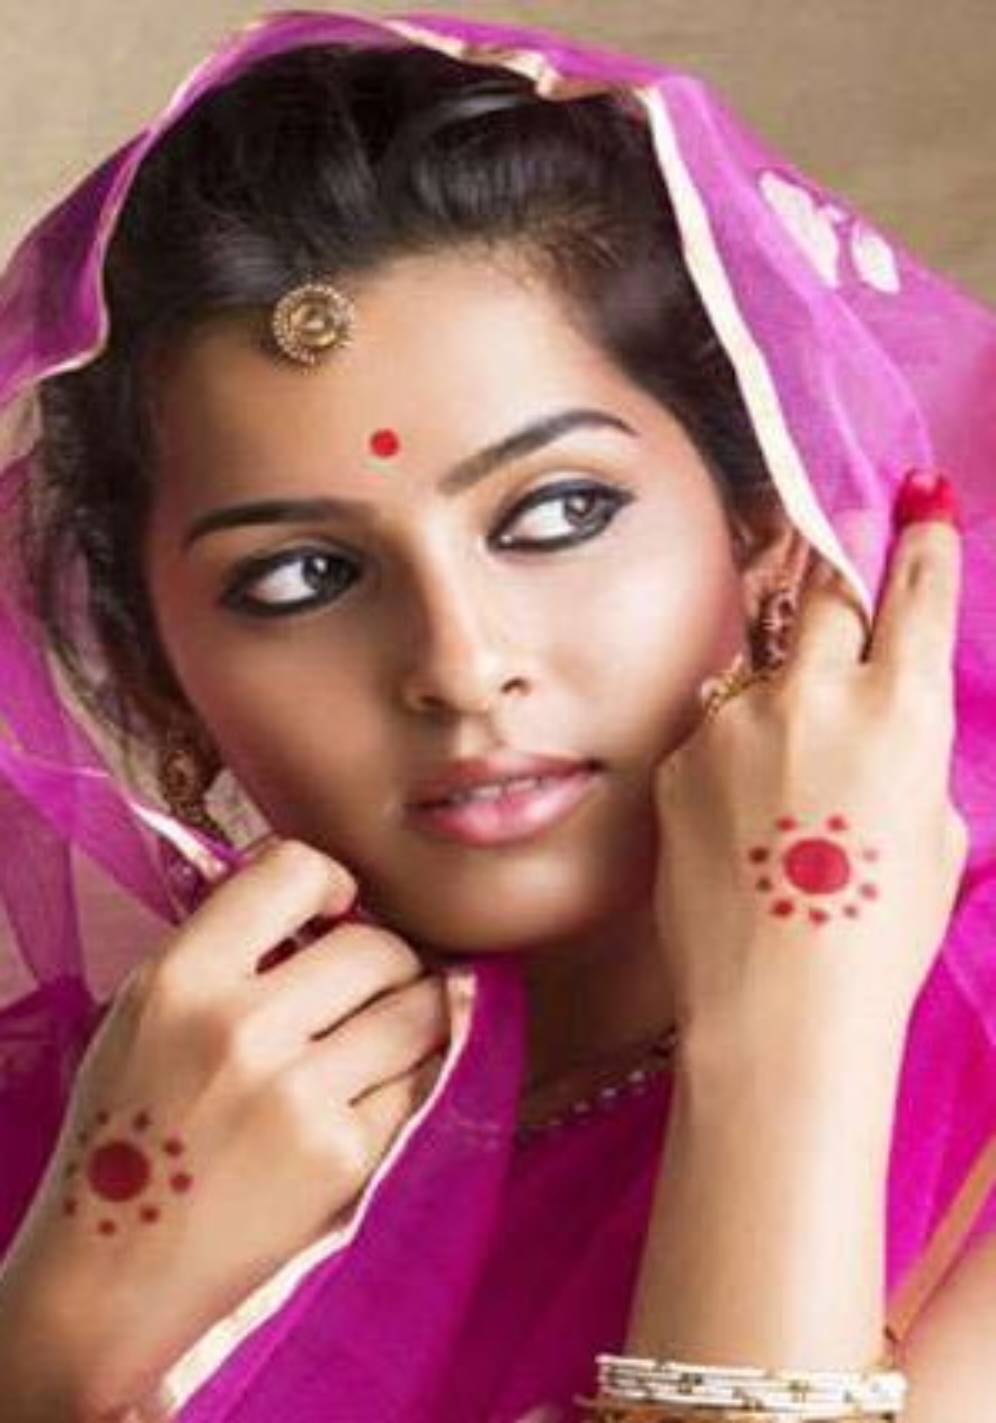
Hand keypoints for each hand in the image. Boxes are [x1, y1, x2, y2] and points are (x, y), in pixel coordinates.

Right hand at [3, 839, 449, 1410]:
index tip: (336, 911)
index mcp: (180, 980)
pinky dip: (408, 1077)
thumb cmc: (129, 1133)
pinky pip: (416, 1081)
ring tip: (388, 1028)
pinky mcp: (341, 1157)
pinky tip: (373, 1089)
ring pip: (415, 1009)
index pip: (294, 869)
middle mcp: (240, 1028)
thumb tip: (328, 904)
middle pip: (375, 945)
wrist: (113, 1273)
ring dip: (416, 1011)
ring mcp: (296, 1095)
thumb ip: (224, 952)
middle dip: (387, 959)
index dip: (331, 884)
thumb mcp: (143, 1016)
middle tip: (374, 984)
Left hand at [651, 474, 966, 1057]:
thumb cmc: (876, 936)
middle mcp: (815, 697)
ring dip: (780, 693)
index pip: (915, 596)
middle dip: (836, 585)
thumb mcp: (931, 838)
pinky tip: (742, 819)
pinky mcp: (680, 757)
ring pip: (762, 670)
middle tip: (837, 589)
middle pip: (823, 598)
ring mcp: (735, 723)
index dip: (922, 544)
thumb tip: (881, 721)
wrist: (775, 1007)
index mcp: (901, 714)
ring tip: (788, 779)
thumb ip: (907, 756)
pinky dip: (732, 750)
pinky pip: (713, 728)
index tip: (923, 503)